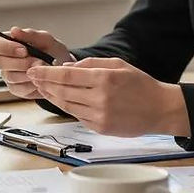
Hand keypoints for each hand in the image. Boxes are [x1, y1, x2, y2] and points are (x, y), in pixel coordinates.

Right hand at [0, 27, 70, 100]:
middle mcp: (4, 60)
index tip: (24, 50)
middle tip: (38, 61)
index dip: (5, 47)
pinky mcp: (16, 89)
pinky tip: (41, 78)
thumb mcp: (46, 40)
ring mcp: (8, 75)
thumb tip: (14, 30)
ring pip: (9, 76)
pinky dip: (32, 83)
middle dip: (20, 62)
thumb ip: (31, 35)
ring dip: (28, 73)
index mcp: (7, 44)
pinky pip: (19, 88)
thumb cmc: (52, 51)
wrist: (63, 70)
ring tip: (43, 69)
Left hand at [28, 57, 190, 137]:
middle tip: (34, 78)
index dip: (47, 73)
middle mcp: (100, 99)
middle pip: (62, 92)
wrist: (160, 109)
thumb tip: (66, 67)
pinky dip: (67, 107)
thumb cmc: (140, 84)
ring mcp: (99, 116)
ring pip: (66, 106)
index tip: (34, 70)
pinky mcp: (100, 128)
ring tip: (43, 88)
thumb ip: (91, 64)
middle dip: (45, 84)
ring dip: (52, 97)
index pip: (67, 76)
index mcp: (105, 79)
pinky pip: (77, 116)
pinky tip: (61, 99)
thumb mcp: (118, 64)